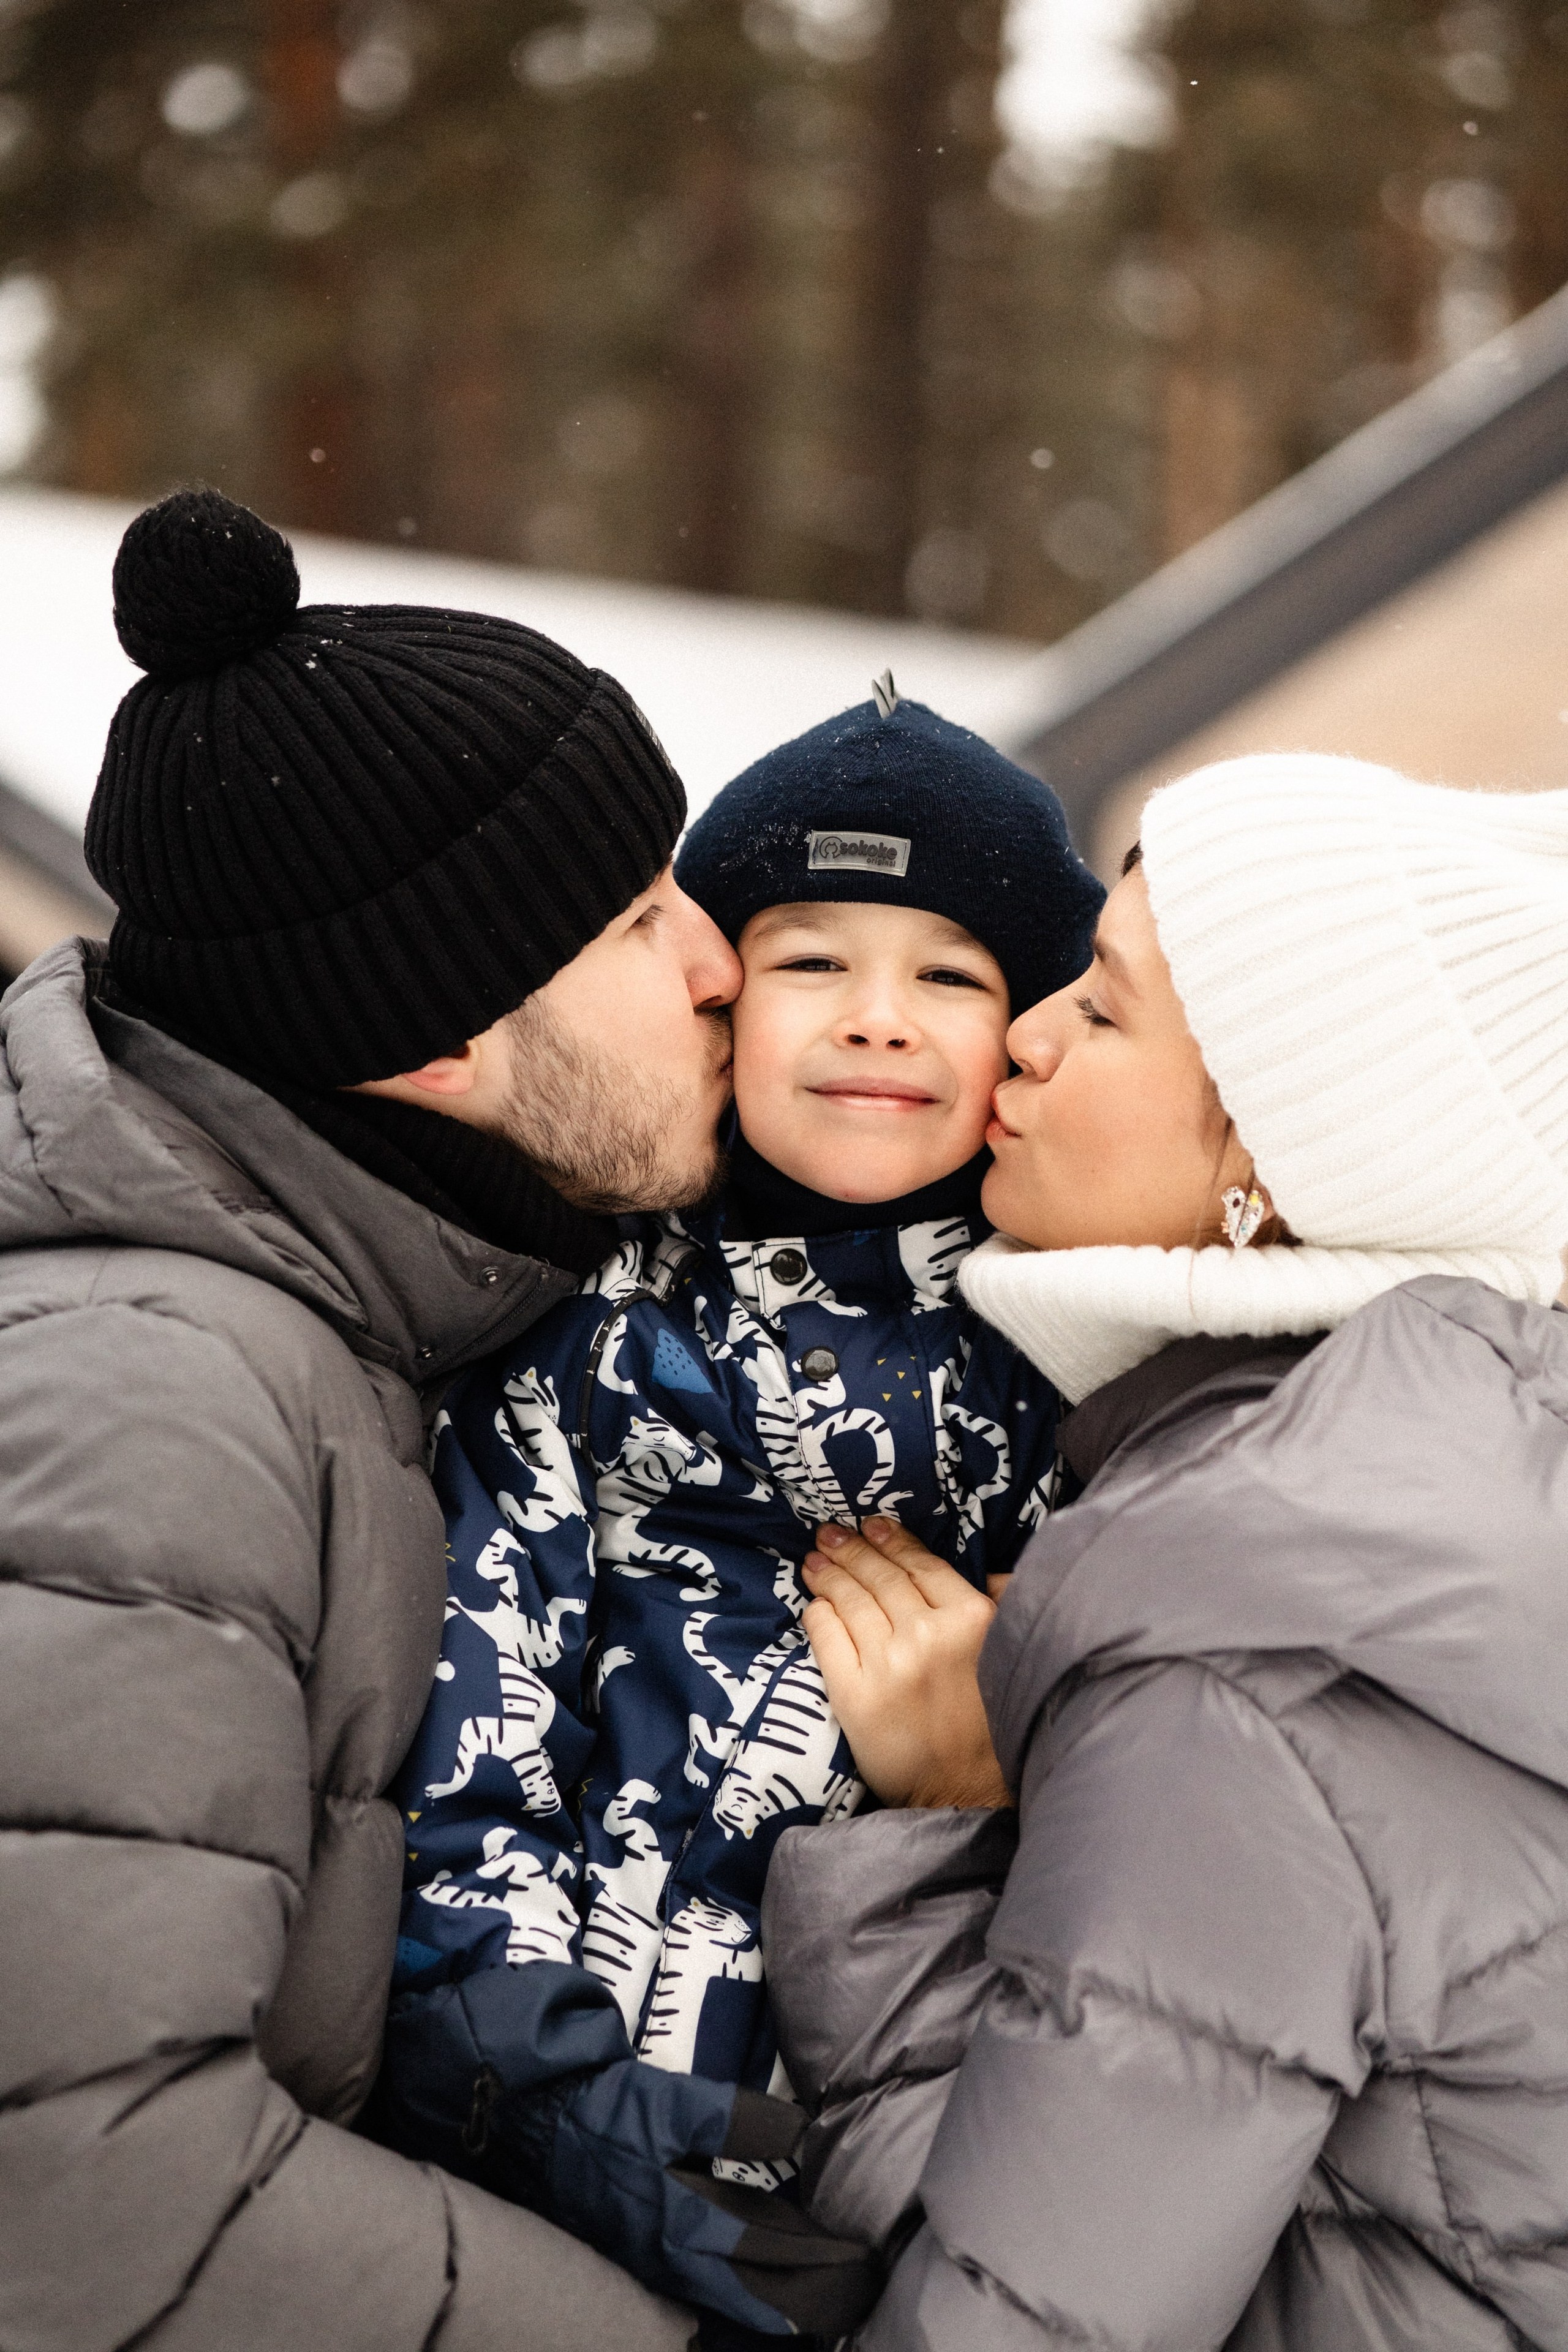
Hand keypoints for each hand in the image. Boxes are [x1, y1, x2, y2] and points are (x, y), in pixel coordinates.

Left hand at [801, 1518, 1011, 1811]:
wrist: (966, 1794)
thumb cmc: (994, 1724)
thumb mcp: (1012, 1651)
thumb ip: (1003, 1605)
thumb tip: (988, 1570)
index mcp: (971, 1620)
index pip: (922, 1565)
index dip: (893, 1541)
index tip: (872, 1526)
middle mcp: (928, 1636)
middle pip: (881, 1577)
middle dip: (852, 1551)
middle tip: (830, 1535)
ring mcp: (889, 1666)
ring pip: (851, 1602)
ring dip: (830, 1575)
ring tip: (815, 1561)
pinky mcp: (856, 1697)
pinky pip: (829, 1639)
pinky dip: (819, 1615)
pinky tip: (815, 1603)